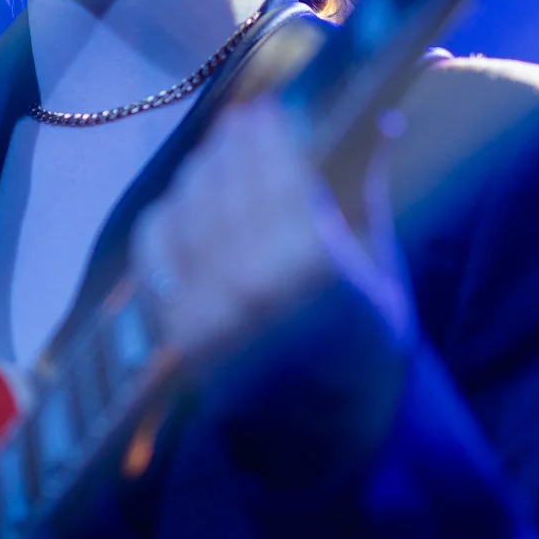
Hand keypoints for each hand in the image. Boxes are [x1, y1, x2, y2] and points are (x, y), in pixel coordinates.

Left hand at [127, 95, 413, 476]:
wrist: (326, 431)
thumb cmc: (365, 343)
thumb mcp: (380, 266)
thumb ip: (366, 185)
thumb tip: (384, 112)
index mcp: (315, 268)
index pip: (279, 167)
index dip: (270, 128)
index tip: (271, 106)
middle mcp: (252, 284)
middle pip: (228, 178)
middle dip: (237, 142)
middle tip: (247, 121)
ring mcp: (203, 308)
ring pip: (188, 202)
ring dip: (204, 170)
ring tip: (223, 157)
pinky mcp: (170, 327)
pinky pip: (154, 243)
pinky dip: (169, 212)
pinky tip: (190, 200)